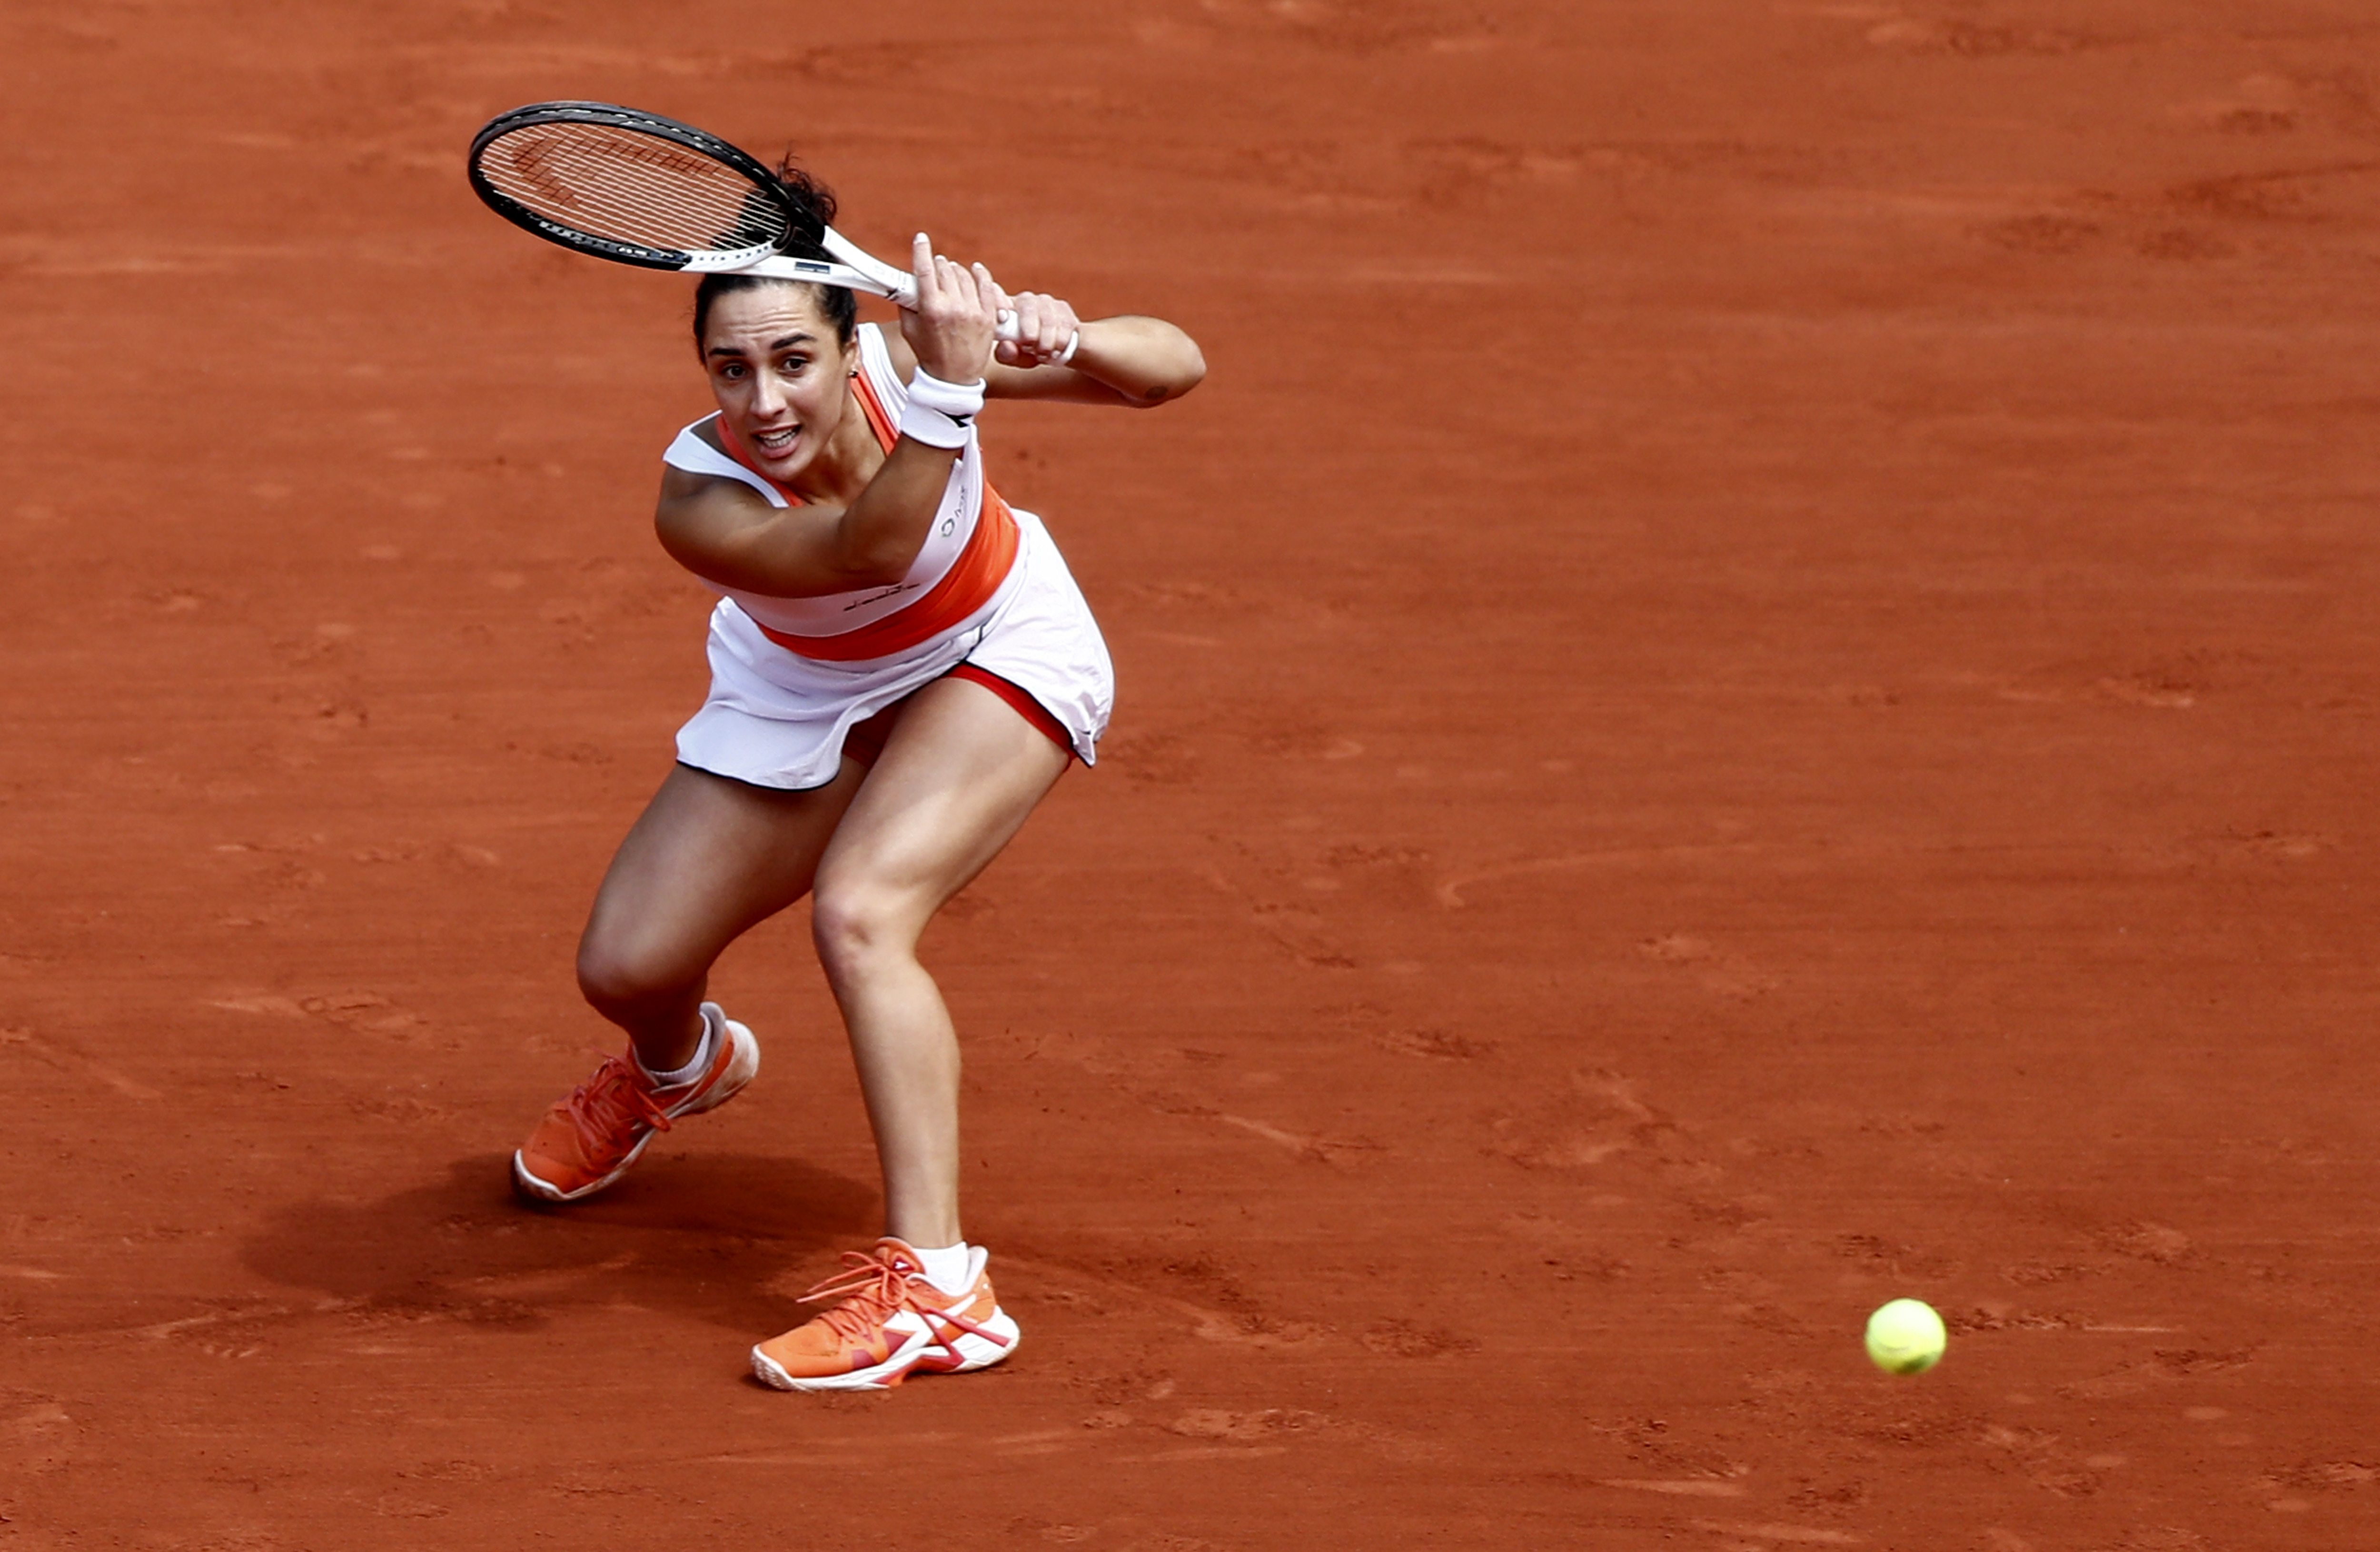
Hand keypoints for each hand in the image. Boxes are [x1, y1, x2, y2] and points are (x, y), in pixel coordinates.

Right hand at [899, 232, 999, 384]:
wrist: (953, 379)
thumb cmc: (928, 353)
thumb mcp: (909, 328)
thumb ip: (907, 302)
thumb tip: (908, 279)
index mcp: (931, 309)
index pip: (926, 270)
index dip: (922, 250)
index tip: (921, 238)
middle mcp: (954, 308)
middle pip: (945, 270)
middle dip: (937, 265)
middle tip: (934, 266)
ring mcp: (974, 311)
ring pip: (965, 274)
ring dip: (956, 270)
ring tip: (950, 272)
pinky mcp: (990, 316)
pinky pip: (987, 285)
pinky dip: (980, 274)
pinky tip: (975, 269)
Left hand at [992, 289, 1081, 368]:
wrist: (1055, 351)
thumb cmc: (1027, 352)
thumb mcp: (1013, 357)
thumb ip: (1006, 354)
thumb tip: (1008, 346)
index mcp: (1006, 307)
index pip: (995, 292)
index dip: (998, 301)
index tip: (1001, 317)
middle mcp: (1025, 300)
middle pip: (1027, 305)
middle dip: (1030, 329)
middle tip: (1029, 347)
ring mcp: (1045, 302)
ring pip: (1047, 316)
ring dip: (1046, 339)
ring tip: (1044, 355)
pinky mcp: (1063, 308)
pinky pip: (1064, 323)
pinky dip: (1061, 340)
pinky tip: (1056, 351)